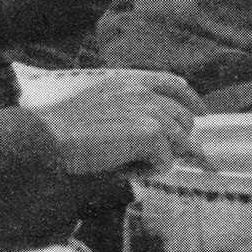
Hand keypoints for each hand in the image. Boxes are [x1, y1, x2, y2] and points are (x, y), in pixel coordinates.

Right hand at [29, 75, 206, 174]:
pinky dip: (148, 170)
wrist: (50, 137)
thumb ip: (130, 110)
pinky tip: (124, 167)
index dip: (192, 99)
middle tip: (149, 158)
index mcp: (130, 81)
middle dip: (176, 142)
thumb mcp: (101, 105)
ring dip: (158, 158)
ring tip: (127, 162)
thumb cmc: (66, 128)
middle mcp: (144, 92)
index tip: (201, 113)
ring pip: (179, 142)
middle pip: (185, 119)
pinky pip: (166, 161)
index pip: (174, 83)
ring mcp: (150, 111)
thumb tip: (160, 134)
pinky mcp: (150, 133)